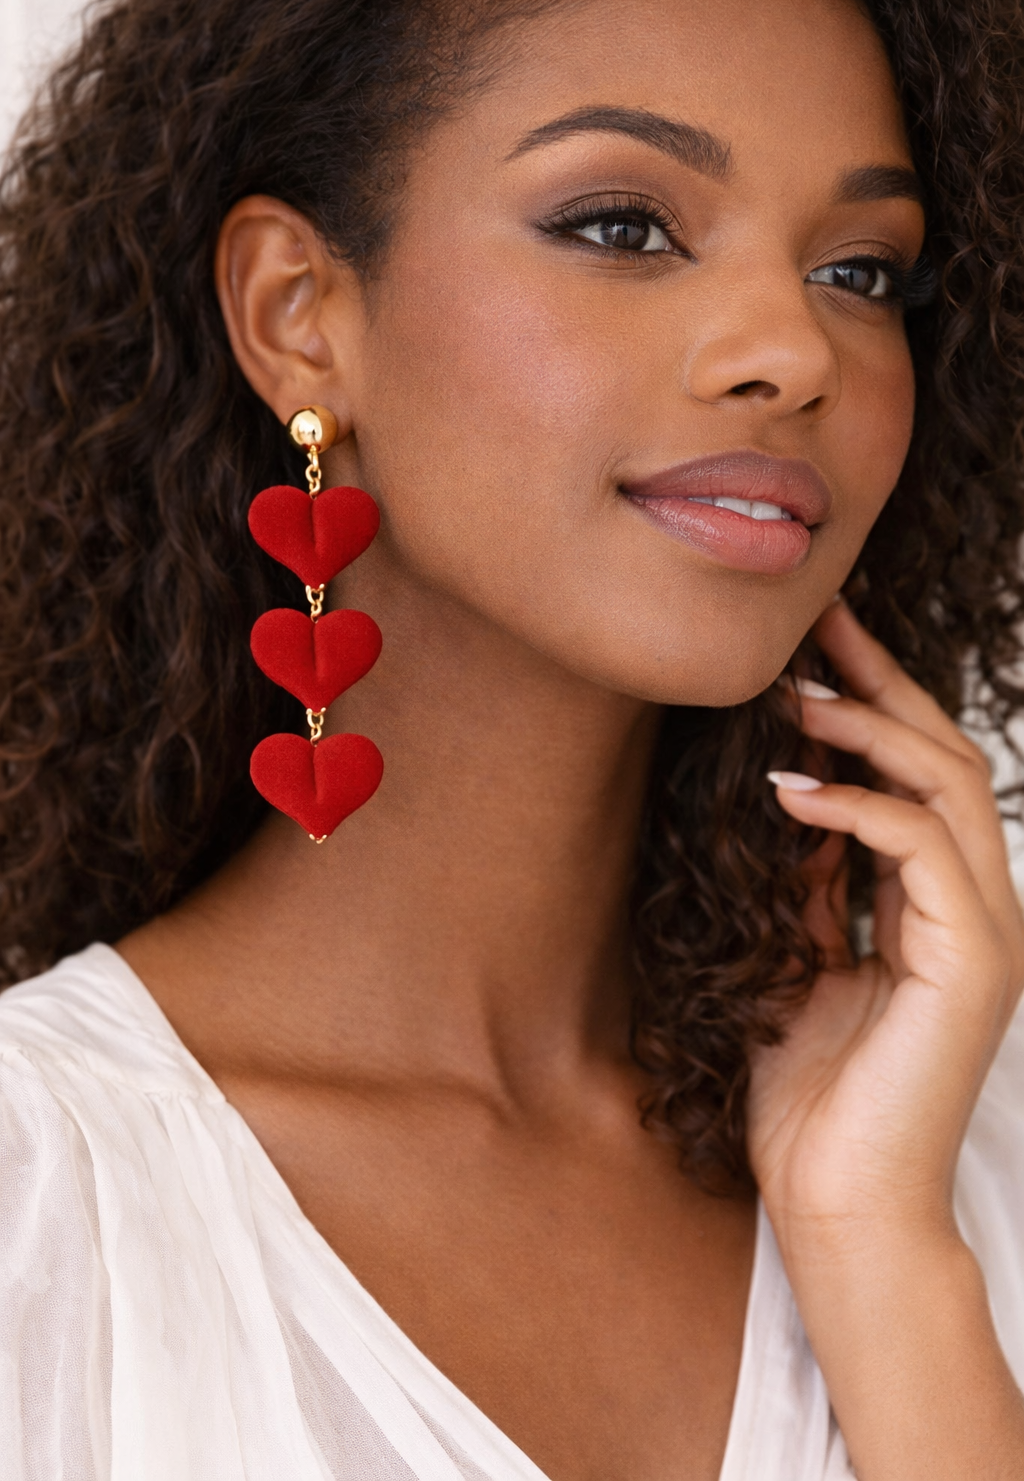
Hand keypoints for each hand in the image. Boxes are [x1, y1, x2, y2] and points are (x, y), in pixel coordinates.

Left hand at [748, 596, 1023, 1248]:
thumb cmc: (814, 1095)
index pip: (923, 776)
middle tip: (817, 629)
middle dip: (882, 686)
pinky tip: (790, 792)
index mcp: (942, 907)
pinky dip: (856, 807)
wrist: (838, 1204)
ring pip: (949, 788)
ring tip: (793, 699)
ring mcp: (985, 934)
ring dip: (870, 730)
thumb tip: (787, 794)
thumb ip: (809, 881)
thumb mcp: (797, 957)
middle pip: (949, 759)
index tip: (818, 646)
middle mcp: (977, 909)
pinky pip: (921, 849)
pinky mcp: (971, 962)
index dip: (877, 702)